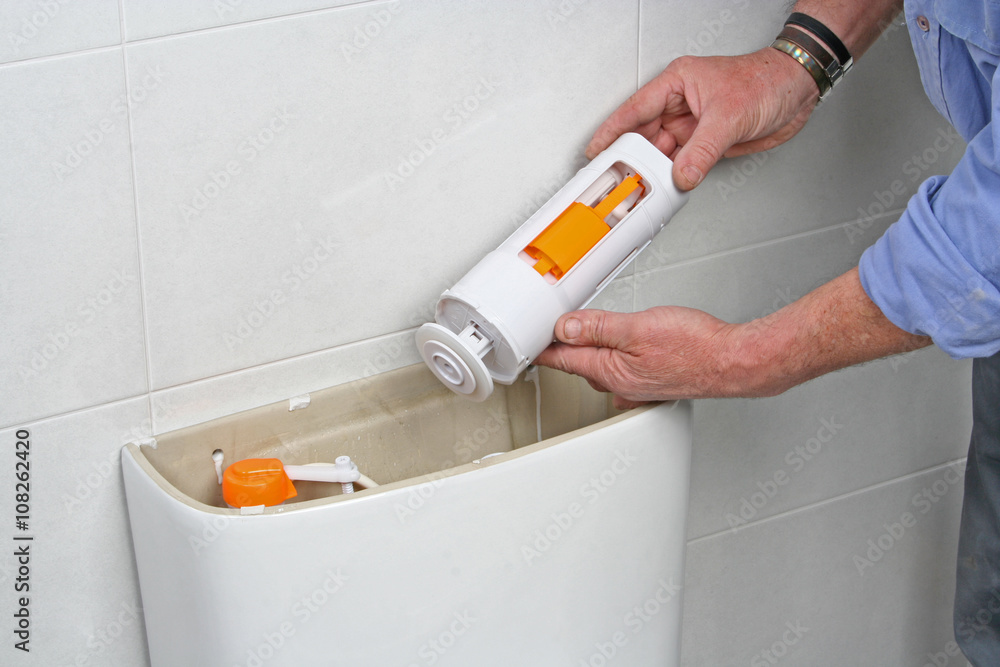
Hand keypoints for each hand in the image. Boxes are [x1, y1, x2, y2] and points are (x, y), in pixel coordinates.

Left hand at [533, 307, 753, 408]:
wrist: (733, 362)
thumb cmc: (695, 347)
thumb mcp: (637, 327)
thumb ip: (598, 327)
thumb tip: (565, 327)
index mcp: (609, 371)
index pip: (561, 360)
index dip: (539, 348)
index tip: (521, 344)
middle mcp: (619, 385)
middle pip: (579, 363)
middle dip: (565, 344)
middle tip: (552, 325)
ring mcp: (636, 387)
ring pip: (601, 365)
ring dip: (591, 349)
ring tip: (584, 330)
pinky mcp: (651, 382)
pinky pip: (621, 369)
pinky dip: (614, 356)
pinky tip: (622, 345)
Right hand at [586, 48, 818, 189]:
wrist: (799, 91)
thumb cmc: (767, 81)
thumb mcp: (729, 115)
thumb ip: (703, 150)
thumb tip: (681, 175)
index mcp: (678, 83)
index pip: (635, 109)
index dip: (613, 131)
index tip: (596, 149)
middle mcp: (681, 104)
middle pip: (644, 135)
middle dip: (633, 157)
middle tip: (618, 178)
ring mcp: (692, 125)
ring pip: (662, 153)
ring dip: (655, 171)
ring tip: (643, 187)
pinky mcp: (705, 143)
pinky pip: (682, 163)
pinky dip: (675, 177)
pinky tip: (669, 187)